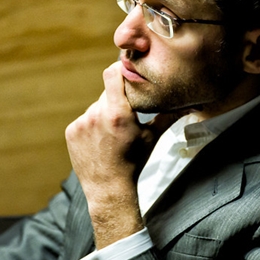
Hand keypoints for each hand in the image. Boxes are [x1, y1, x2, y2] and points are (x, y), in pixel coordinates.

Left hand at [65, 61, 174, 247]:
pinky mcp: (71, 131)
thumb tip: (188, 104)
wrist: (109, 189)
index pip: (111, 73)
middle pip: (106, 93)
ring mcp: (81, 123)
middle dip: (116, 99)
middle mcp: (96, 115)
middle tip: (125, 114)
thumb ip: (167, 116)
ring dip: (104, 114)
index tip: (126, 74)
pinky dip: (92, 126)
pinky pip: (84, 119)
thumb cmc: (134, 162)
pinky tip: (100, 141)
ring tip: (112, 133)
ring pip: (95, 107)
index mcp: (118, 113)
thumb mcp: (152, 137)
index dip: (119, 70)